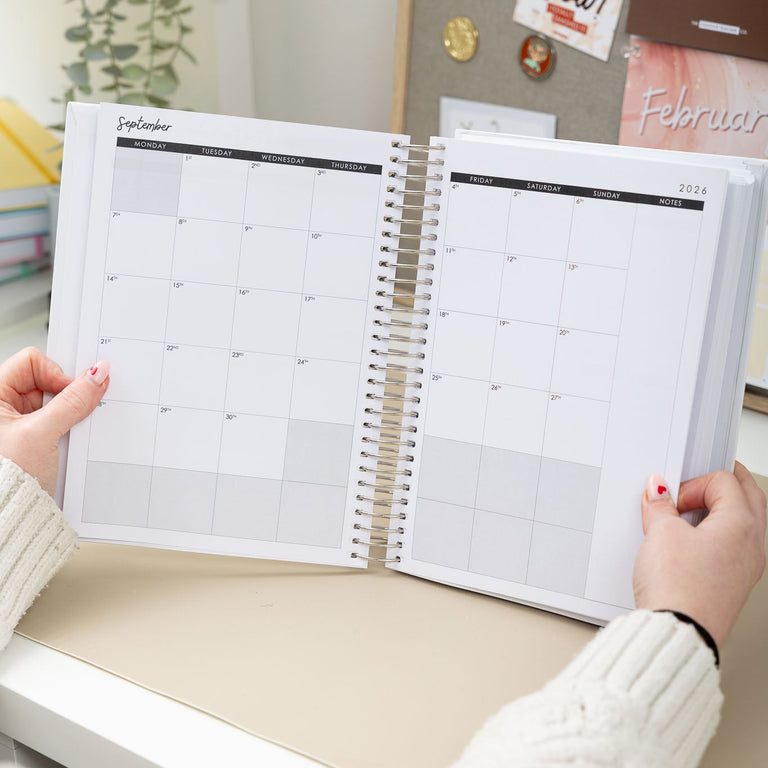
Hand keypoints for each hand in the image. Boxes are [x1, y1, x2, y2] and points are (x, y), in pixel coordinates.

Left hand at [0, 347, 109, 496]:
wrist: (9, 519)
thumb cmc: (5, 481)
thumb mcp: (42, 434)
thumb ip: (73, 401)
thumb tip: (98, 374)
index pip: (33, 362)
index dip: (56, 374)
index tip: (72, 394)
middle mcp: (3, 406)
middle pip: (47, 380)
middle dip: (67, 396)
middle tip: (71, 415)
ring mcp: (18, 422)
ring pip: (56, 401)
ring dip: (68, 415)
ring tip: (62, 436)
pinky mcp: (32, 438)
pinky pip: (58, 420)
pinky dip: (67, 428)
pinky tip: (64, 444)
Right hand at [633, 463, 766, 649]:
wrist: (678, 633)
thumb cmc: (678, 589)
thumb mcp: (660, 533)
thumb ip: (660, 506)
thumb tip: (659, 493)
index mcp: (741, 524)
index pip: (725, 481)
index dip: (693, 482)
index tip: (671, 496)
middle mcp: (751, 546)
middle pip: (747, 498)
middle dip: (721, 485)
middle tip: (697, 480)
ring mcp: (745, 568)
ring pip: (742, 524)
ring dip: (719, 511)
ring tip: (687, 515)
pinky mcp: (732, 586)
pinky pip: (731, 549)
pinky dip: (715, 536)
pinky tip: (688, 544)